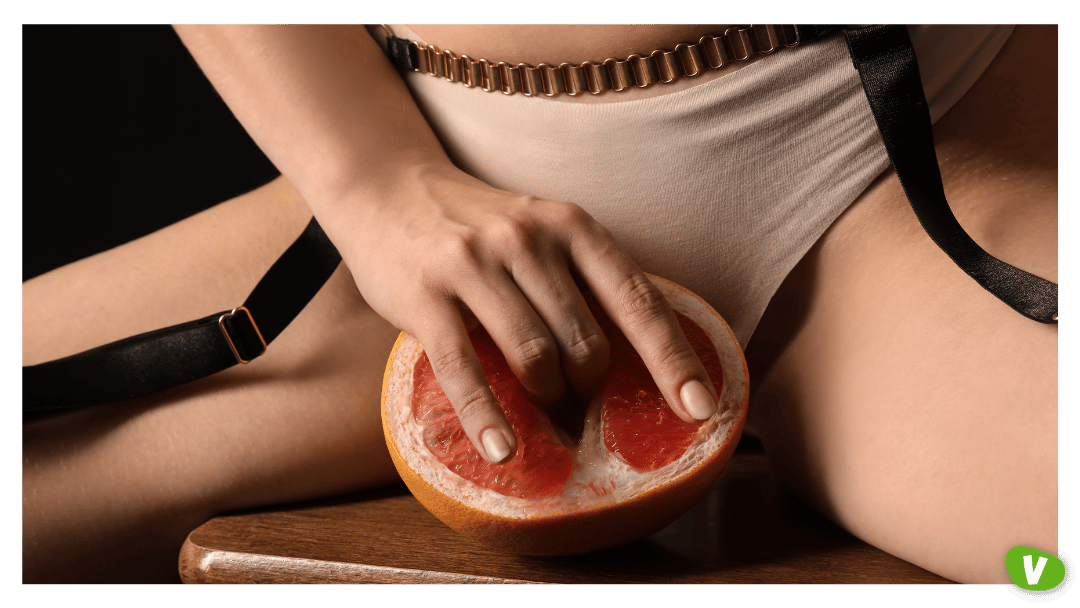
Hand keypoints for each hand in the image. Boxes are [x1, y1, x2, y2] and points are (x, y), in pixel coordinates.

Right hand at [328, 163, 718, 462]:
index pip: (637, 300)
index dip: (673, 359)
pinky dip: (487, 416)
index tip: (702, 408)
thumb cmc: (478, 226)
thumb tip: (628, 365)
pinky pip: (464, 368)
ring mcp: (474, 264)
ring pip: (534, 357)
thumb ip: (581, 281)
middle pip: (585, 343)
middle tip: (581, 414)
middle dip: (591, 392)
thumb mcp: (541, 232)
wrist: (387, 188)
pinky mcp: (425, 293)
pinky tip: (504, 452)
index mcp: (571, 226)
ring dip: (548, 404)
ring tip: (546, 426)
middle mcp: (529, 239)